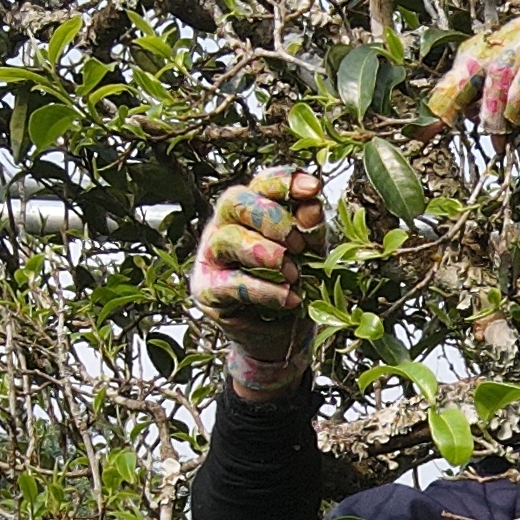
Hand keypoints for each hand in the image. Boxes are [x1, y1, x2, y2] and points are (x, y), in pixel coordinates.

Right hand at [192, 167, 323, 394]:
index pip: (261, 183)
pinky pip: (232, 283)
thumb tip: (312, 206)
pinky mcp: (206, 290)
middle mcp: (224, 225)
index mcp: (251, 209)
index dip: (284, 181)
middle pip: (235, 200)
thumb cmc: (293, 286)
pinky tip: (289, 299)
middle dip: (271, 217)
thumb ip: (310, 229)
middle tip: (299, 245)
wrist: (281, 338)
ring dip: (267, 254)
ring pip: (228, 238)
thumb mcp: (310, 254)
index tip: (313, 188)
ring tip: (295, 274)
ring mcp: (211, 256)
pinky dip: (265, 290)